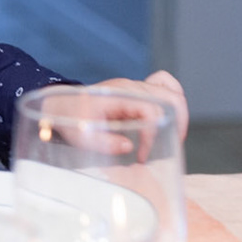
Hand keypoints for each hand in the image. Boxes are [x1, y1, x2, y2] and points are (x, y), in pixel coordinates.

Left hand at [65, 71, 187, 157]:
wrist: (62, 104)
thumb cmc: (71, 119)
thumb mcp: (82, 136)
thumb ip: (104, 143)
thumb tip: (129, 147)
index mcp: (119, 95)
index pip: (151, 111)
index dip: (152, 137)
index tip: (142, 156)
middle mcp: (132, 87)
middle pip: (171, 98)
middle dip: (177, 125)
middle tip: (167, 148)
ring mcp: (137, 86)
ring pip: (173, 92)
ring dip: (179, 116)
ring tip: (170, 137)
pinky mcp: (139, 90)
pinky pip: (165, 85)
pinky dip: (173, 101)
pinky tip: (168, 119)